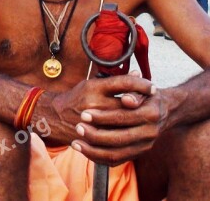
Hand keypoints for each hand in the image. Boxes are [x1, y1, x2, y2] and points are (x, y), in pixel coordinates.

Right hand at [42, 74, 159, 165]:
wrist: (56, 117)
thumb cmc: (77, 97)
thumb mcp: (93, 83)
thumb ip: (115, 81)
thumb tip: (137, 74)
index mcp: (94, 87)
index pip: (124, 83)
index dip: (141, 84)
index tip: (152, 87)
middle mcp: (94, 103)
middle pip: (127, 103)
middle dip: (143, 103)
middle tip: (154, 103)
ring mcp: (94, 121)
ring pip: (124, 121)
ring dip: (137, 118)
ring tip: (146, 116)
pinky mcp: (94, 135)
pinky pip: (115, 135)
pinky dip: (127, 131)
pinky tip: (134, 129)